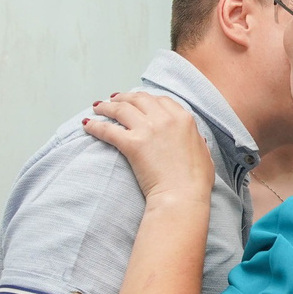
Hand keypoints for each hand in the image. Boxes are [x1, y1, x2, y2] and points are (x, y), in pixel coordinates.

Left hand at [84, 92, 212, 203]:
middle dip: (125, 97)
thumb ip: (197, 142)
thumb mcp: (205, 155)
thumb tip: (196, 139)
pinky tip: (87, 126)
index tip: (138, 101)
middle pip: (139, 99)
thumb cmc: (195, 182)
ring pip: (121, 109)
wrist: (182, 196)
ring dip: (107, 107)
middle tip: (115, 100)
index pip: (161, 100)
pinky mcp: (132, 143)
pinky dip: (95, 126)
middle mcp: (165, 119)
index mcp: (183, 119)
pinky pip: (108, 129)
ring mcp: (148, 129)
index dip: (146, 99)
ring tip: (98, 108)